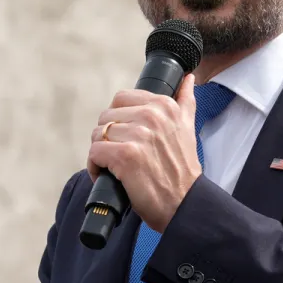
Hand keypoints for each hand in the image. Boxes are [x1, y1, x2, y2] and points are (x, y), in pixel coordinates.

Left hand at [88, 74, 201, 232]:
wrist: (184, 204)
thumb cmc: (182, 171)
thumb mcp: (188, 128)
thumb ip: (186, 100)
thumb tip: (188, 78)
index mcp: (164, 105)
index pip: (121, 99)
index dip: (119, 120)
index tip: (128, 137)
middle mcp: (152, 116)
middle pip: (106, 116)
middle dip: (108, 137)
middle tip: (121, 155)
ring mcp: (138, 135)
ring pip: (98, 134)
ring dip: (101, 153)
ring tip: (114, 166)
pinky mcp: (125, 156)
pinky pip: (94, 152)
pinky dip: (95, 167)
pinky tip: (108, 175)